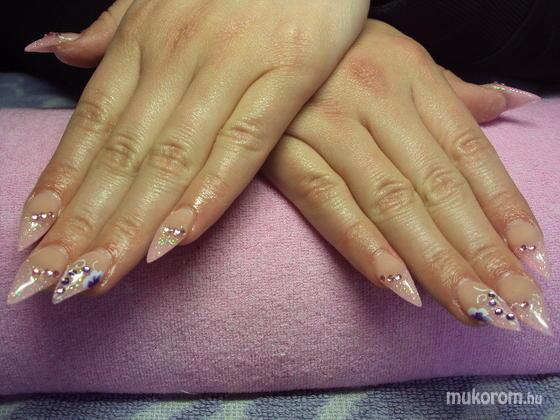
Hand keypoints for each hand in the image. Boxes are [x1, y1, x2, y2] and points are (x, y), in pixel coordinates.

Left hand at [9, 0, 368, 303]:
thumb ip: (111, 29)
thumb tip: (56, 52)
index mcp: (145, 40)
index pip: (91, 127)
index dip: (60, 186)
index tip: (32, 239)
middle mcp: (177, 57)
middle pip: (122, 156)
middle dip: (81, 225)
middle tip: (48, 282)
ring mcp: (232, 66)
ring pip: (171, 159)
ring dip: (129, 225)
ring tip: (95, 279)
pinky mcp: (287, 75)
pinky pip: (242, 146)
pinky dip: (208, 195)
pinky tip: (176, 240)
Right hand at [262, 21, 549, 333]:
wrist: (257, 36)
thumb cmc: (335, 52)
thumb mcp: (398, 55)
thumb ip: (452, 92)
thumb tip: (508, 102)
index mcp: (410, 75)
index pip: (469, 152)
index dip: (505, 209)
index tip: (531, 261)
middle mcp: (375, 98)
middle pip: (438, 186)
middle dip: (482, 252)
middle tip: (515, 307)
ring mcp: (327, 125)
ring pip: (391, 202)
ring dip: (435, 261)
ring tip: (473, 308)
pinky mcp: (282, 150)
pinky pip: (327, 202)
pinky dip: (363, 244)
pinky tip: (399, 285)